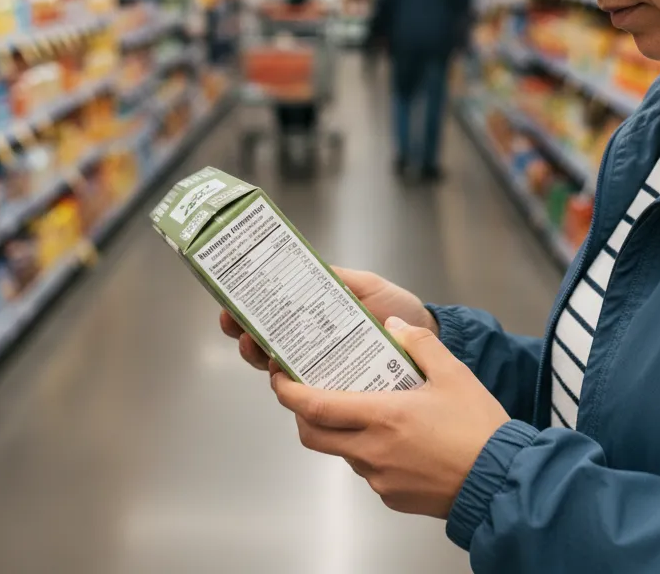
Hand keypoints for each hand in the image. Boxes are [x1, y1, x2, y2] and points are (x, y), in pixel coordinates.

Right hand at [219, 267, 436, 372]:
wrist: (428, 341)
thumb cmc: (399, 310)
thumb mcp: (366, 286)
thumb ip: (338, 279)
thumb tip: (304, 266)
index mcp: (315, 315)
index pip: (272, 314)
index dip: (246, 311)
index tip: (231, 303)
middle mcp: (312, 344)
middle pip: (264, 343)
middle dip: (244, 334)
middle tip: (238, 326)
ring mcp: (322, 370)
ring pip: (278, 369)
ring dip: (260, 357)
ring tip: (256, 347)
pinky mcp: (338, 392)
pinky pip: (308, 392)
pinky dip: (290, 385)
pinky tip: (282, 375)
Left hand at [272, 317, 508, 517]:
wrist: (500, 482)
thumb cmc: (477, 429)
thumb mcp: (453, 373)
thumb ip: (420, 343)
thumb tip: (394, 325)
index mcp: (382, 417)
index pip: (316, 407)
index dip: (290, 393)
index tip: (279, 379)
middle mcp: (372, 451)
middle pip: (315, 435)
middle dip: (302, 414)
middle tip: (305, 392)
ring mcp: (380, 479)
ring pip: (342, 452)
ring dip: (340, 431)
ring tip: (360, 407)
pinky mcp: (392, 496)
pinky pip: (367, 470)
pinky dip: (367, 450)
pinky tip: (392, 436)